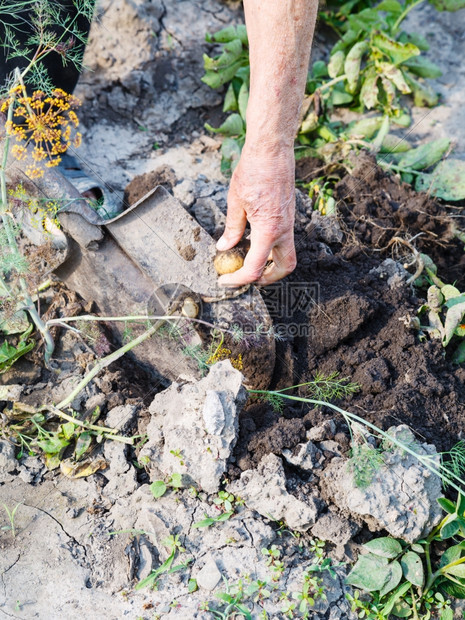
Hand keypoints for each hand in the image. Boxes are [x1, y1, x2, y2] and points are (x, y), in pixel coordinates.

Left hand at [216, 146, 296, 286]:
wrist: (272, 150)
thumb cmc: (253, 171)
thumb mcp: (235, 203)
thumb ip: (232, 229)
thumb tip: (224, 247)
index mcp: (268, 231)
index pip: (255, 268)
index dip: (238, 280)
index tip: (224, 281)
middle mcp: (283, 230)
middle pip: (284, 267)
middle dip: (268, 278)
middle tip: (247, 278)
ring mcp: (289, 223)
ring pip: (287, 254)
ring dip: (271, 264)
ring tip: (249, 262)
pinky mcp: (288, 215)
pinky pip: (284, 240)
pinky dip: (272, 248)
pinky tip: (254, 242)